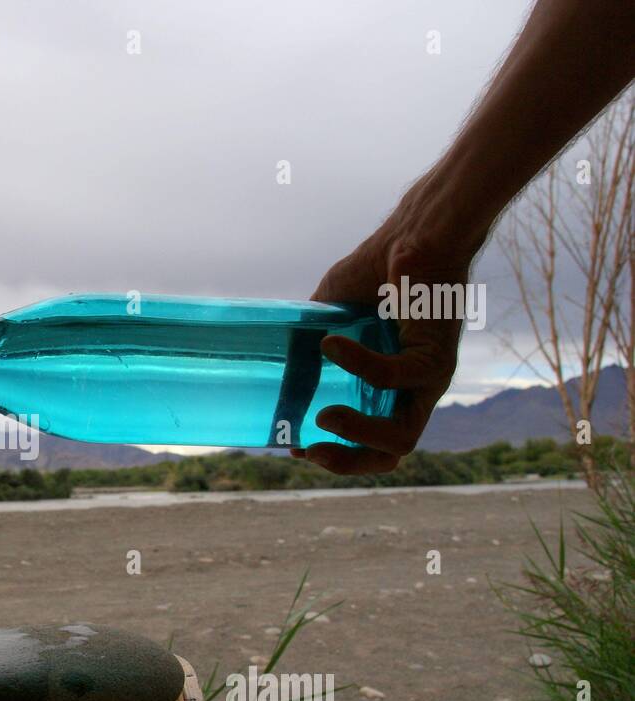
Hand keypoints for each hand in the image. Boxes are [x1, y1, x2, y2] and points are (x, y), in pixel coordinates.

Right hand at [294, 198, 468, 474]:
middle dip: (347, 462)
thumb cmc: (377, 270)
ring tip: (323, 418)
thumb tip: (273, 375)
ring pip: (402, 435)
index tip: (298, 448)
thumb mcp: (330, 316)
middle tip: (309, 448)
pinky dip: (357, 365)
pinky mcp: (433, 353)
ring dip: (358, 433)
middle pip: (392, 453)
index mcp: (395, 388)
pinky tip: (330, 345)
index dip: (338, 456)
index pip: (374, 444)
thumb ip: (307, 347)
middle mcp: (417, 389)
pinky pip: (392, 376)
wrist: (417, 232)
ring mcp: (430, 377)